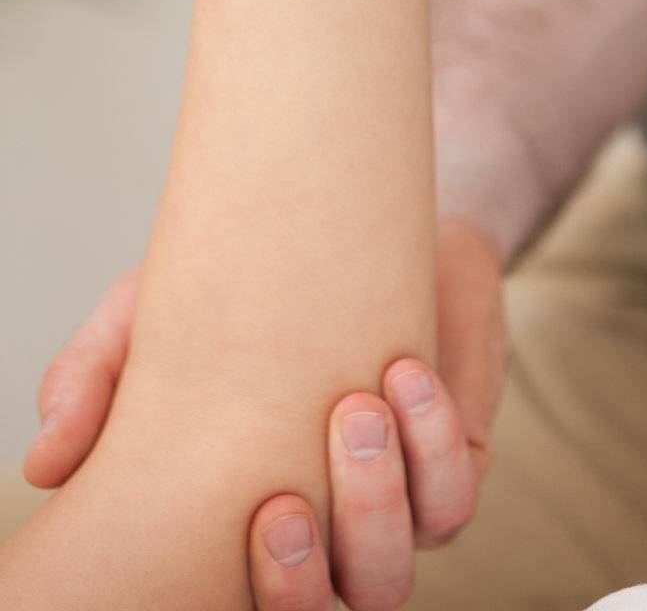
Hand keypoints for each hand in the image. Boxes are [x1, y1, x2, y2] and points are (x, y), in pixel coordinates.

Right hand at [25, 219, 503, 610]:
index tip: (240, 525)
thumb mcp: (153, 315)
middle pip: (321, 607)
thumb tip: (45, 463)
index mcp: (245, 518)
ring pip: (389, 570)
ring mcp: (394, 501)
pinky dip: (433, 441)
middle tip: (279, 505)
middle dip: (299, 577)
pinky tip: (406, 374)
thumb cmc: (253, 285)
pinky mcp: (456, 453)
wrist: (361, 219)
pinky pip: (454, 490)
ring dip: (374, 504)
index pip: (239, 602)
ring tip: (353, 413)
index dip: (241, 595)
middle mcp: (322, 530)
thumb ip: (98, 379)